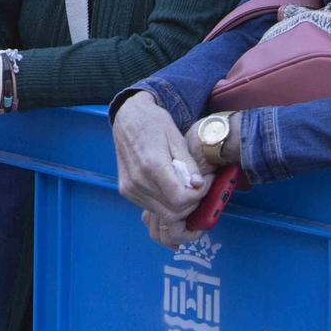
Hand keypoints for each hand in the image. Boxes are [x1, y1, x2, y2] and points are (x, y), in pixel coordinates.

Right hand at [112, 93, 209, 246]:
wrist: (127, 117)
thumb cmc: (154, 123)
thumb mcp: (176, 138)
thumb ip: (188, 164)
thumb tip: (198, 185)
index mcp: (152, 165)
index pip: (179, 198)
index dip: (197, 196)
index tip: (204, 183)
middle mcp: (138, 181)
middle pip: (172, 212)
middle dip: (190, 203)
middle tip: (198, 187)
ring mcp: (130, 188)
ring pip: (162, 214)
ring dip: (178, 206)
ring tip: (185, 186)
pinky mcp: (126, 190)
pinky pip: (151, 207)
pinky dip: (165, 203)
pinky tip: (170, 187)